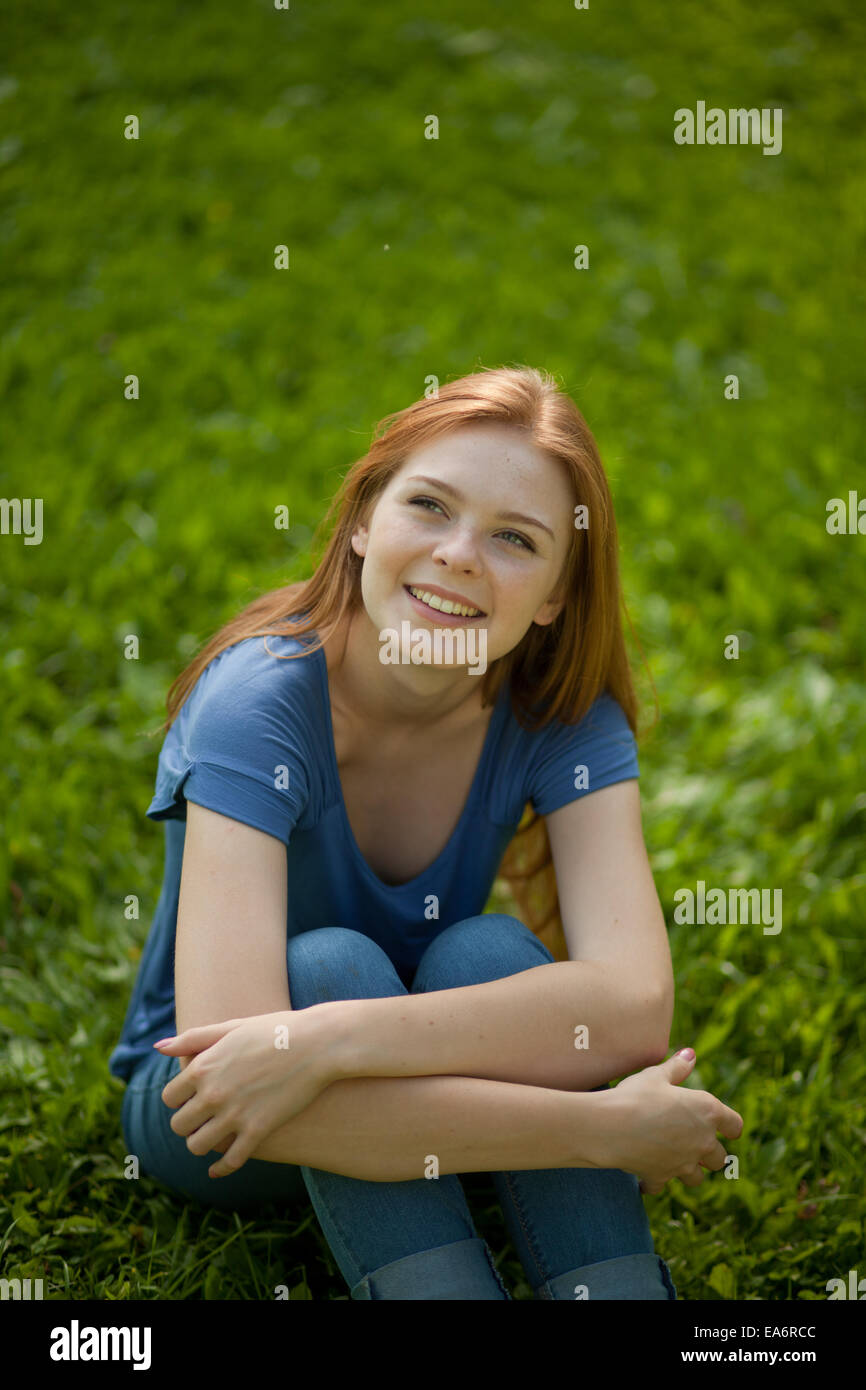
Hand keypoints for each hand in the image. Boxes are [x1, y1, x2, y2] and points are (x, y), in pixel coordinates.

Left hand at [156, 1008, 338, 1178]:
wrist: (318, 1043)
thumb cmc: (275, 1030)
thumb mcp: (231, 1027)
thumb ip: (193, 1038)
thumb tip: (158, 1048)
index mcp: (203, 1066)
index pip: (169, 1097)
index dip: (178, 1099)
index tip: (191, 1099)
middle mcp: (213, 1093)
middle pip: (180, 1125)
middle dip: (187, 1124)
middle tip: (200, 1120)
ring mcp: (235, 1114)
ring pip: (198, 1146)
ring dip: (201, 1144)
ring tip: (211, 1137)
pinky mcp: (258, 1131)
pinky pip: (230, 1161)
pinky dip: (221, 1169)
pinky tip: (219, 1168)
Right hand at [598, 1049, 742, 1194]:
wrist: (610, 1125)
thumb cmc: (636, 1095)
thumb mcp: (656, 1076)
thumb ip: (677, 1067)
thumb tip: (690, 1054)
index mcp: (707, 1112)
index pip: (735, 1125)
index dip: (730, 1127)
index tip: (725, 1128)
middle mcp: (702, 1141)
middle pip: (719, 1158)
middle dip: (708, 1153)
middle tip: (690, 1142)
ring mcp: (683, 1163)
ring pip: (697, 1178)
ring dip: (688, 1170)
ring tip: (672, 1159)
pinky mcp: (662, 1177)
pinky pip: (661, 1185)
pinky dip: (654, 1180)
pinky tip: (643, 1173)